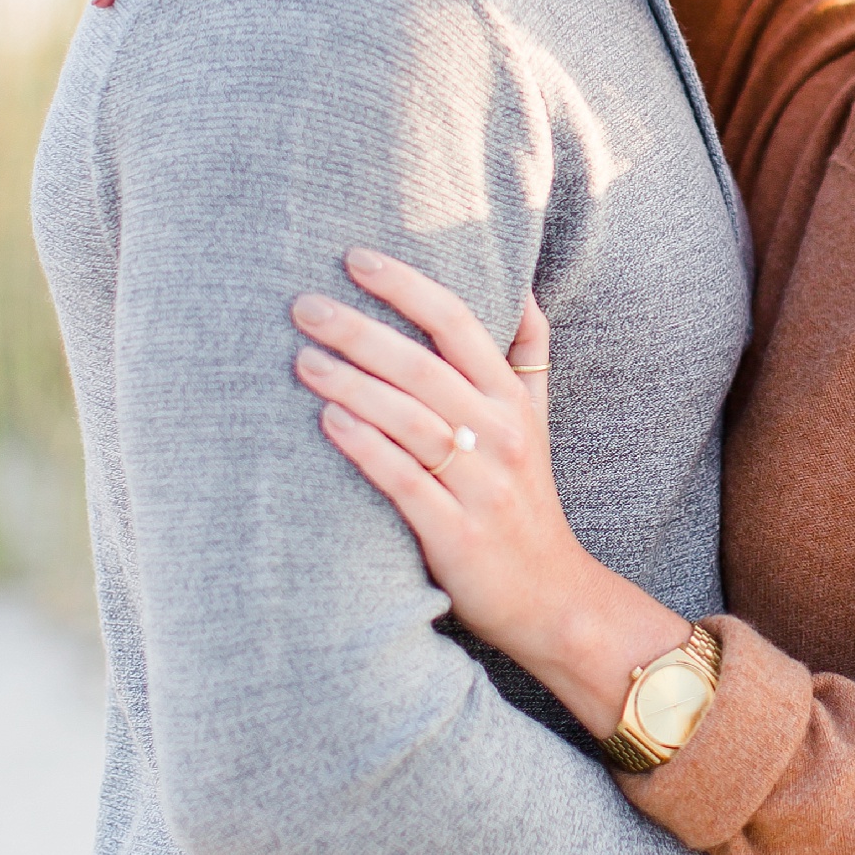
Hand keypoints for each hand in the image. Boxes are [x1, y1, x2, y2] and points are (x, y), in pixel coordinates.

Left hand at [291, 250, 683, 730]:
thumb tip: (524, 288)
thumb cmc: (526, 499)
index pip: (459, 324)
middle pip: (423, 367)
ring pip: (410, 420)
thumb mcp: (537, 423)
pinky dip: (366, 448)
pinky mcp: (457, 533)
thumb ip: (528, 357)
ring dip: (352, 384)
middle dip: (360, 331)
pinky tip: (328, 420)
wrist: (552, 595)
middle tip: (302, 307)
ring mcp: (481, 485)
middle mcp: (501, 435)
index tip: (354, 258)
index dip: (406, 286)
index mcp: (512, 401)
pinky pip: (406, 481)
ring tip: (301, 360)